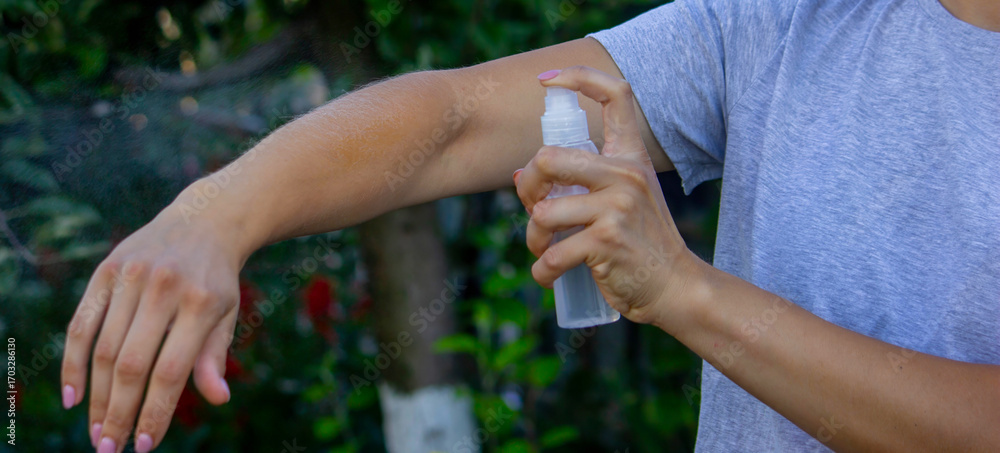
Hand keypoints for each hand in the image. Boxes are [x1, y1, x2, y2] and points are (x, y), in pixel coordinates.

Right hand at [61, 185, 246, 452]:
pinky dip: (73, 363)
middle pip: (133, 364)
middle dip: (119, 412)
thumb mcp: (227, 314)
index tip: (144, 445)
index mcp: (201, 303)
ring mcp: (132, 277)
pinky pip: (82, 324)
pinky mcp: (106, 270)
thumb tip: (216, 399)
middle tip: (110, 447)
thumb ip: (215, 357)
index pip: (172, 371)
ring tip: (97, 431)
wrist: (204, 221)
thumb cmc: (216, 280)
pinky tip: (74, 397)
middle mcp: (164, 288)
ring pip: (104, 349)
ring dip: (96, 397)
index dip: (155, 411)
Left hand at [514, 66, 703, 327]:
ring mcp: (618, 207)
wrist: (674, 286)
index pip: (616, 94)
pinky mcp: (607, 242)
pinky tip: (549, 277)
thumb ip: (580, 182)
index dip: (578, 77)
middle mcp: (627, 174)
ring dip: (534, 238)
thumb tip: (518, 174)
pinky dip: (542, 271)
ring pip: (543, 213)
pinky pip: (552, 254)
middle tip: (534, 209)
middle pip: (548, 157)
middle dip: (528, 187)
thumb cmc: (639, 243)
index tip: (546, 81)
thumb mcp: (622, 200)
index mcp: (631, 156)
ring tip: (544, 251)